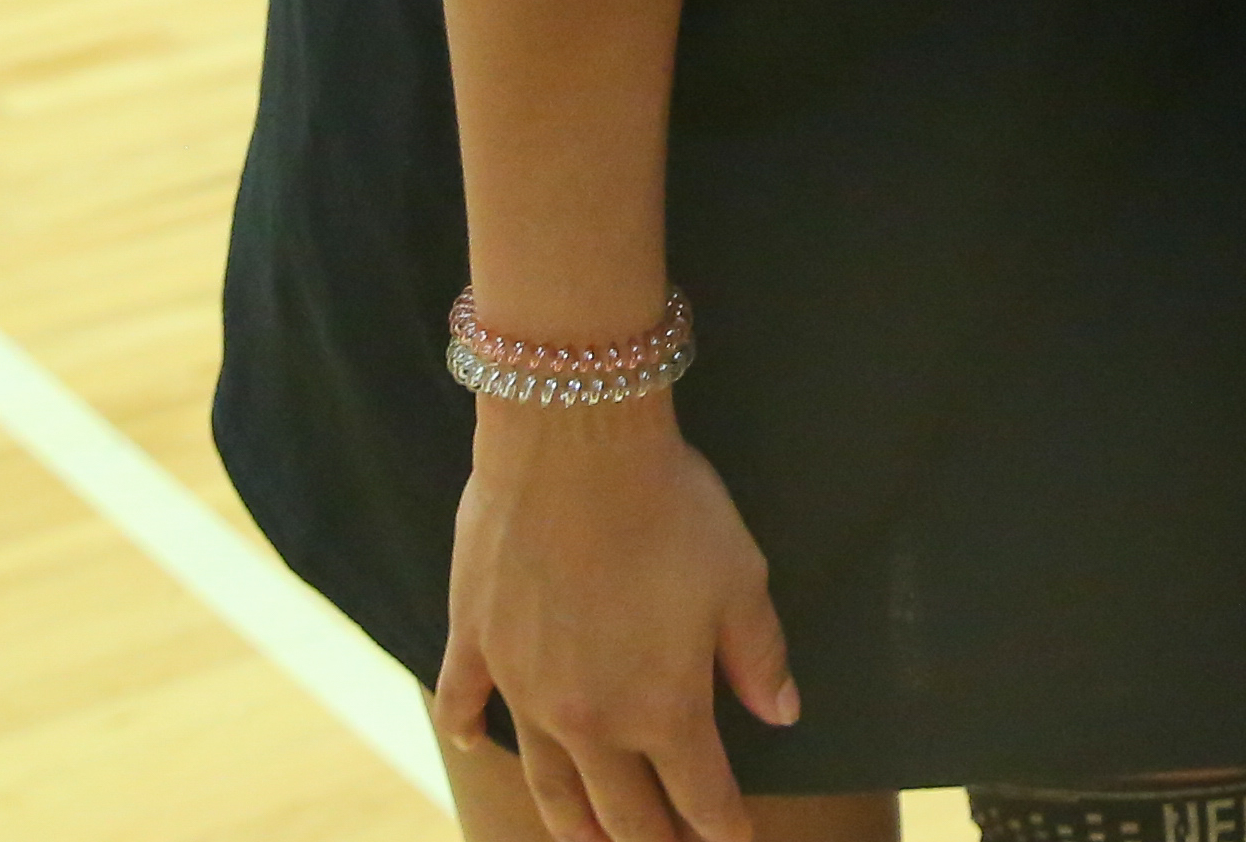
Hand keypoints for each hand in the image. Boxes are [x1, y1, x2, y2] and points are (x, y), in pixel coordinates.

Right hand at [443, 399, 800, 841]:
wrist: (574, 444)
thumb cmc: (671, 507)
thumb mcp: (741, 580)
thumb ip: (759, 655)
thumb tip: (781, 712)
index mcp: (664, 708)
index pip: (701, 795)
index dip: (722, 827)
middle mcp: (590, 717)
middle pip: (622, 809)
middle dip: (647, 841)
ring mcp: (524, 686)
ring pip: (546, 778)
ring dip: (568, 819)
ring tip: (582, 841)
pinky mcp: (476, 642)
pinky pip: (464, 703)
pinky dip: (468, 730)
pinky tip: (474, 745)